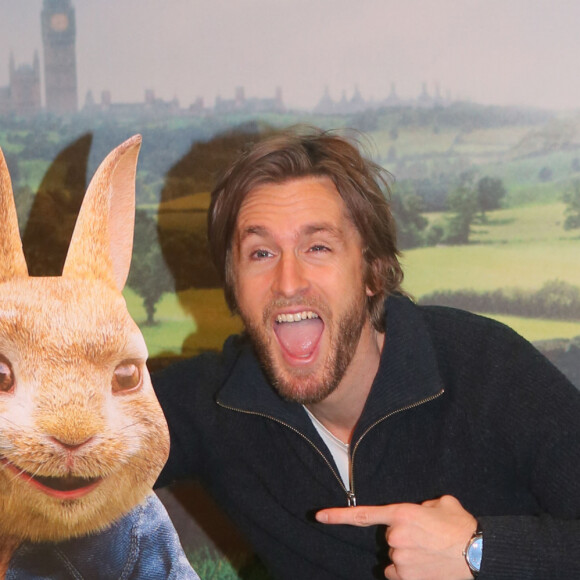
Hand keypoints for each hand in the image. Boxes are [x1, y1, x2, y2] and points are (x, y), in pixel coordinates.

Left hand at [316, 495, 476, 579]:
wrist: (480, 554)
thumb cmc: (462, 527)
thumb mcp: (443, 504)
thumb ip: (424, 505)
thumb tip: (422, 511)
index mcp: (402, 513)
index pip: (363, 515)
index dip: (338, 516)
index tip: (319, 516)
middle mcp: (395, 537)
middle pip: (389, 539)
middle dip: (403, 538)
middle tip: (427, 539)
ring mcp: (400, 560)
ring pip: (394, 559)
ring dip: (406, 557)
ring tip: (431, 554)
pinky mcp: (407, 579)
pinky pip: (398, 575)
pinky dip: (408, 573)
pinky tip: (427, 567)